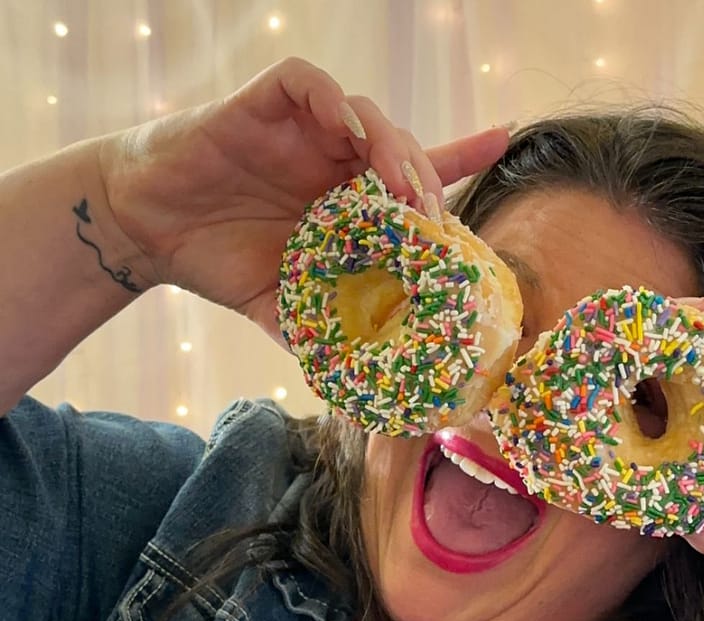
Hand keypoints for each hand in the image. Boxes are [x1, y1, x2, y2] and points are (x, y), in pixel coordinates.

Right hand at [98, 58, 508, 338]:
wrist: (147, 231)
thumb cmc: (218, 262)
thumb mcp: (281, 309)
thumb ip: (322, 337)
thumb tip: (358, 399)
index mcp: (346, 203)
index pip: (414, 176)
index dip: (460, 158)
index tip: (503, 142)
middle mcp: (332, 161)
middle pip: (400, 151)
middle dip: (424, 179)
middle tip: (432, 218)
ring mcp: (301, 130)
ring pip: (366, 116)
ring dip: (390, 147)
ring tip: (400, 187)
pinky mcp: (262, 106)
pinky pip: (307, 85)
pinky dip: (332, 102)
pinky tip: (348, 134)